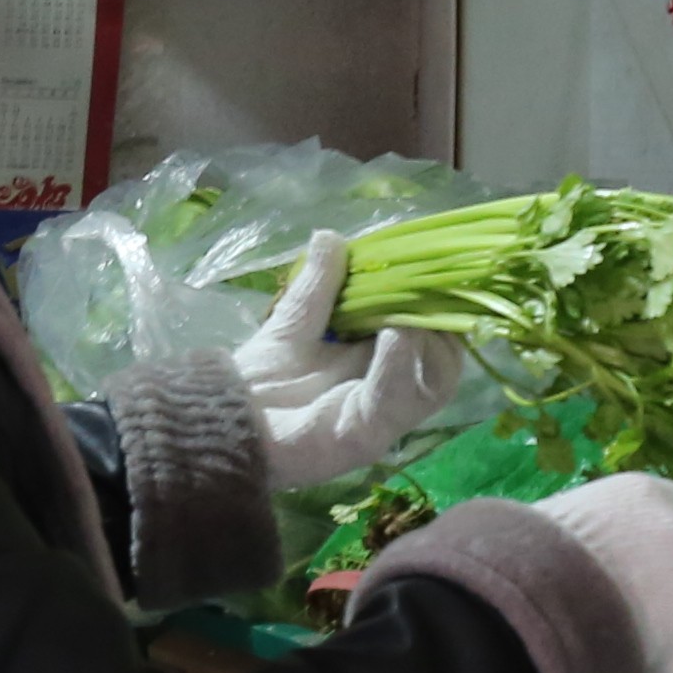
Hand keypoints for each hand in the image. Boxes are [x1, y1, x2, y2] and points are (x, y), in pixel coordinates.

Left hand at [231, 230, 467, 492]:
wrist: (224, 417)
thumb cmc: (262, 378)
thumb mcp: (295, 321)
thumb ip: (318, 285)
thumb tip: (330, 235)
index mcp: (382, 362)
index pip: (436, 335)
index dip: (441, 302)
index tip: (437, 265)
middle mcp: (392, 391)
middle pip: (448, 361)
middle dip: (444, 321)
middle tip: (430, 286)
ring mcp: (383, 416)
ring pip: (435, 382)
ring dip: (429, 342)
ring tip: (411, 310)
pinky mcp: (365, 437)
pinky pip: (395, 400)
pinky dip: (399, 365)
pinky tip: (397, 333)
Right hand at [535, 472, 672, 672]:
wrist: (534, 608)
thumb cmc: (526, 558)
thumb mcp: (559, 520)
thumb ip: (597, 528)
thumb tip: (596, 546)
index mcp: (650, 496)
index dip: (669, 538)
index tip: (649, 558)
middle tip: (654, 598)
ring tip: (633, 635)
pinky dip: (667, 660)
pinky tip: (629, 660)